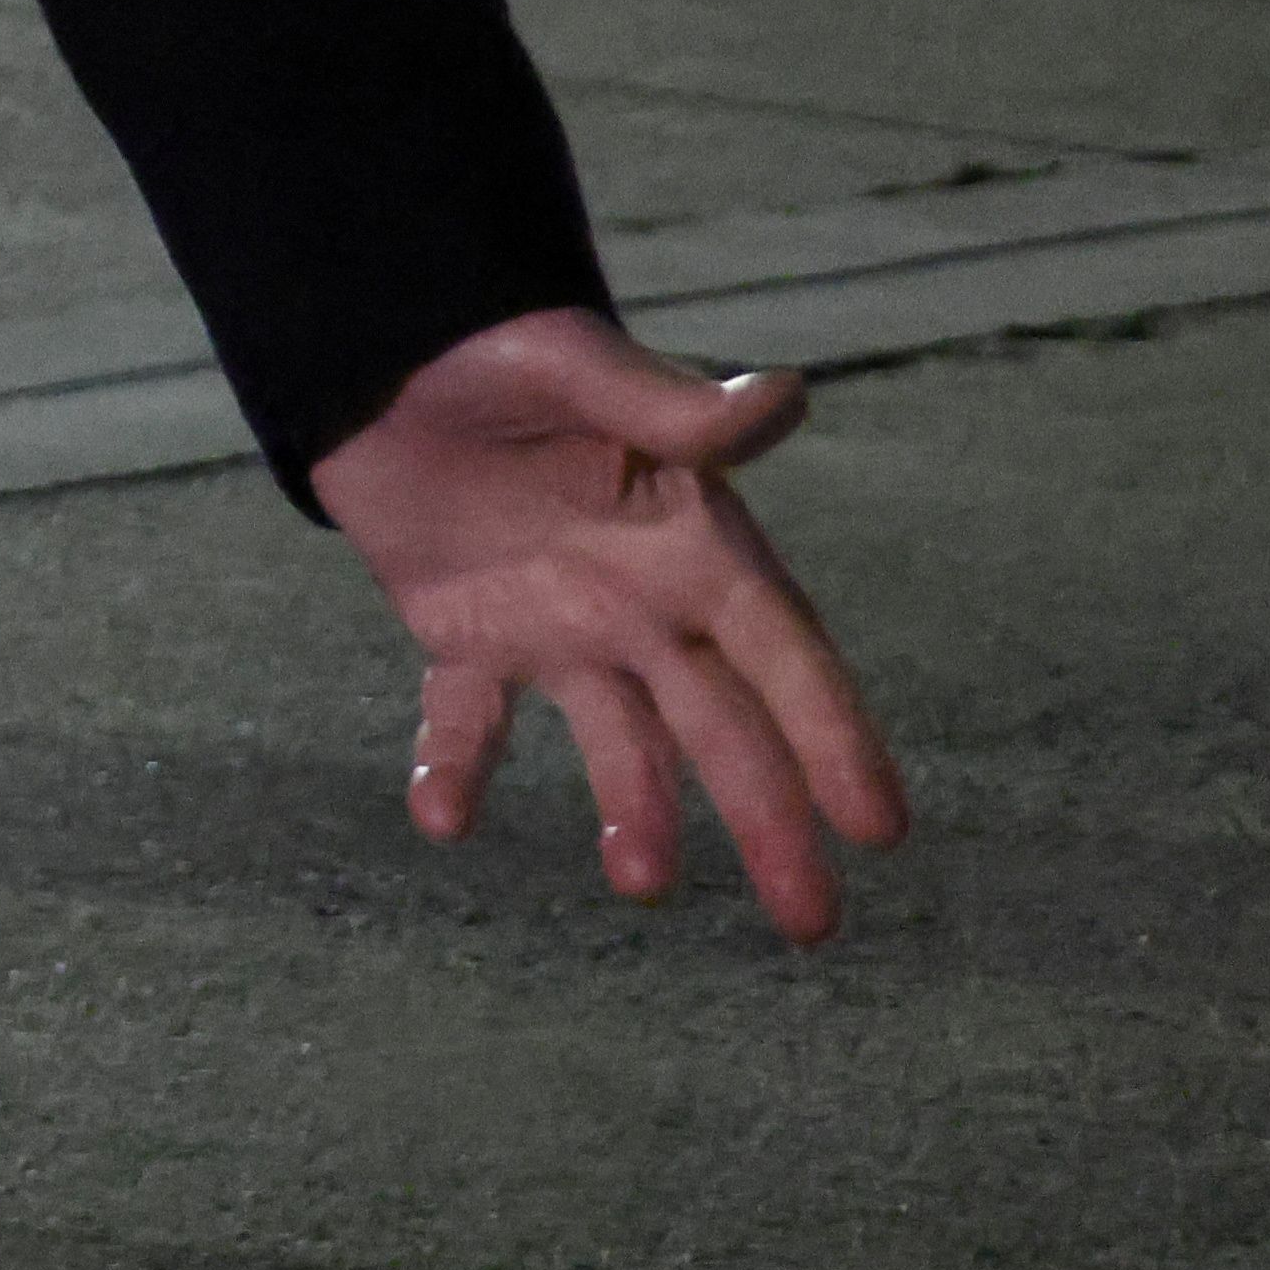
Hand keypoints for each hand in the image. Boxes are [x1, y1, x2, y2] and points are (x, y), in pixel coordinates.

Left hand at [309, 304, 909, 944]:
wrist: (390, 345)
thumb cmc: (504, 347)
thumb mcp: (581, 368)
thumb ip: (673, 409)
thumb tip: (782, 396)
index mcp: (692, 544)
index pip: (782, 655)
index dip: (832, 737)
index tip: (879, 827)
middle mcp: (641, 601)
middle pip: (722, 728)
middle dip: (769, 821)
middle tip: (811, 924)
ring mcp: (559, 624)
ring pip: (619, 742)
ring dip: (636, 812)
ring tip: (642, 884)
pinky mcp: (467, 632)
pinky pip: (467, 716)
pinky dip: (458, 764)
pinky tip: (441, 818)